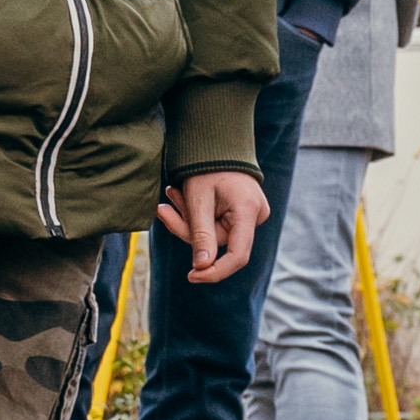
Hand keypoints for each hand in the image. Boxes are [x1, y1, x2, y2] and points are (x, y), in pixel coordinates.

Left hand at [165, 165, 270, 285]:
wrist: (216, 142)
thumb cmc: (207, 167)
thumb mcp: (198, 199)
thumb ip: (201, 235)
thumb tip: (201, 268)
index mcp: (248, 211)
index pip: (237, 256)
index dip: (215, 271)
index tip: (191, 276)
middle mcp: (256, 215)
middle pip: (218, 242)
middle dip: (188, 229)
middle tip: (164, 207)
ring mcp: (250, 214)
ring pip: (213, 233)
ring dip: (188, 219)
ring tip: (172, 193)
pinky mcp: (242, 212)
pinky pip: (215, 224)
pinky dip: (196, 215)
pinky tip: (181, 196)